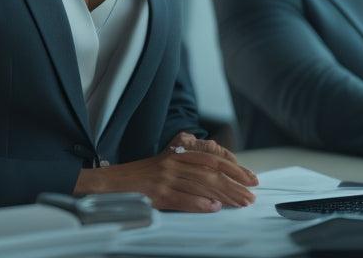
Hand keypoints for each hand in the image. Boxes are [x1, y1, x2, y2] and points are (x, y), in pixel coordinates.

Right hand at [73, 135, 257, 212]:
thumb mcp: (163, 168)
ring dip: (224, 194)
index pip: (210, 158)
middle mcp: (172, 163)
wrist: (110, 183)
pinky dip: (199, 203)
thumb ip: (186, 173)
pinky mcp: (156, 193)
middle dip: (235, 181)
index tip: (250, 178)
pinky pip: (181, 198)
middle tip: (252, 193)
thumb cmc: (139, 179)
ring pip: (200, 184)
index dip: (233, 167)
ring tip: (241, 202)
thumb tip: (214, 192)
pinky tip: (213, 208)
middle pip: (210, 170)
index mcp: (175, 154)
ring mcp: (164, 177)